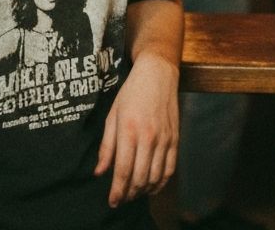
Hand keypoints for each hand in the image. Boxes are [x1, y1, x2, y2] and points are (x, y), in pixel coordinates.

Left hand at [95, 52, 178, 205]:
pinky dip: (162, 182)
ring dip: (144, 190)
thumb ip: (106, 146)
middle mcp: (148, 137)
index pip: (122, 171)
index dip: (117, 191)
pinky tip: (153, 186)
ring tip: (135, 193)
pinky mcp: (175, 138)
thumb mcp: (112, 115)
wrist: (157, 73)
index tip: (112, 201)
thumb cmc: (131, 92)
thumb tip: (99, 172)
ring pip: (155, 176)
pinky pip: (170, 168)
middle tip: (122, 198)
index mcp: (129, 131)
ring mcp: (164, 138)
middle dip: (129, 194)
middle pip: (139, 178)